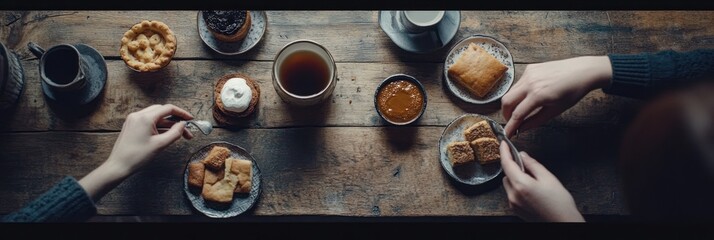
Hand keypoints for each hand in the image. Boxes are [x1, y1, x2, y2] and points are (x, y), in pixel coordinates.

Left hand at [79, 104, 193, 200]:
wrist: (118, 166)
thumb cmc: (137, 156)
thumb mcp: (160, 145)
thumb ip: (175, 133)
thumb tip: (183, 124)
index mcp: (145, 118)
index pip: (168, 109)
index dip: (182, 113)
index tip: (191, 119)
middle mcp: (138, 115)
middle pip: (162, 111)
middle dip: (176, 120)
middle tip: (186, 131)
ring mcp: (134, 120)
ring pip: (156, 117)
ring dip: (168, 125)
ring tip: (179, 136)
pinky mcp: (132, 126)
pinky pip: (149, 122)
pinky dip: (159, 127)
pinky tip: (166, 135)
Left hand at [499, 141, 584, 221]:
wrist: (562, 222)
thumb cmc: (559, 203)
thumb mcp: (548, 178)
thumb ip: (533, 164)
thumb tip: (522, 155)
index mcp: (521, 185)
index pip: (507, 163)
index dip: (504, 151)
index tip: (504, 143)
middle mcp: (513, 195)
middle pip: (507, 174)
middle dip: (515, 168)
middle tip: (531, 169)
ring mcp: (513, 203)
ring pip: (508, 184)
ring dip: (516, 179)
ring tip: (534, 183)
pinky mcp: (515, 209)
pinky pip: (511, 194)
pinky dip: (518, 189)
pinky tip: (532, 192)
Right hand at [501, 56, 611, 136]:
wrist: (582, 71)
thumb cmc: (573, 92)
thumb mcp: (555, 111)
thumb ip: (535, 121)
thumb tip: (521, 129)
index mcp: (538, 95)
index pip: (517, 114)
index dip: (510, 126)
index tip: (507, 134)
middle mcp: (530, 83)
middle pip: (506, 101)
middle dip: (506, 114)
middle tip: (512, 122)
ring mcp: (528, 74)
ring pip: (510, 92)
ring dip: (511, 104)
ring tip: (520, 111)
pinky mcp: (530, 68)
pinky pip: (518, 84)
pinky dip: (518, 93)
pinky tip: (528, 97)